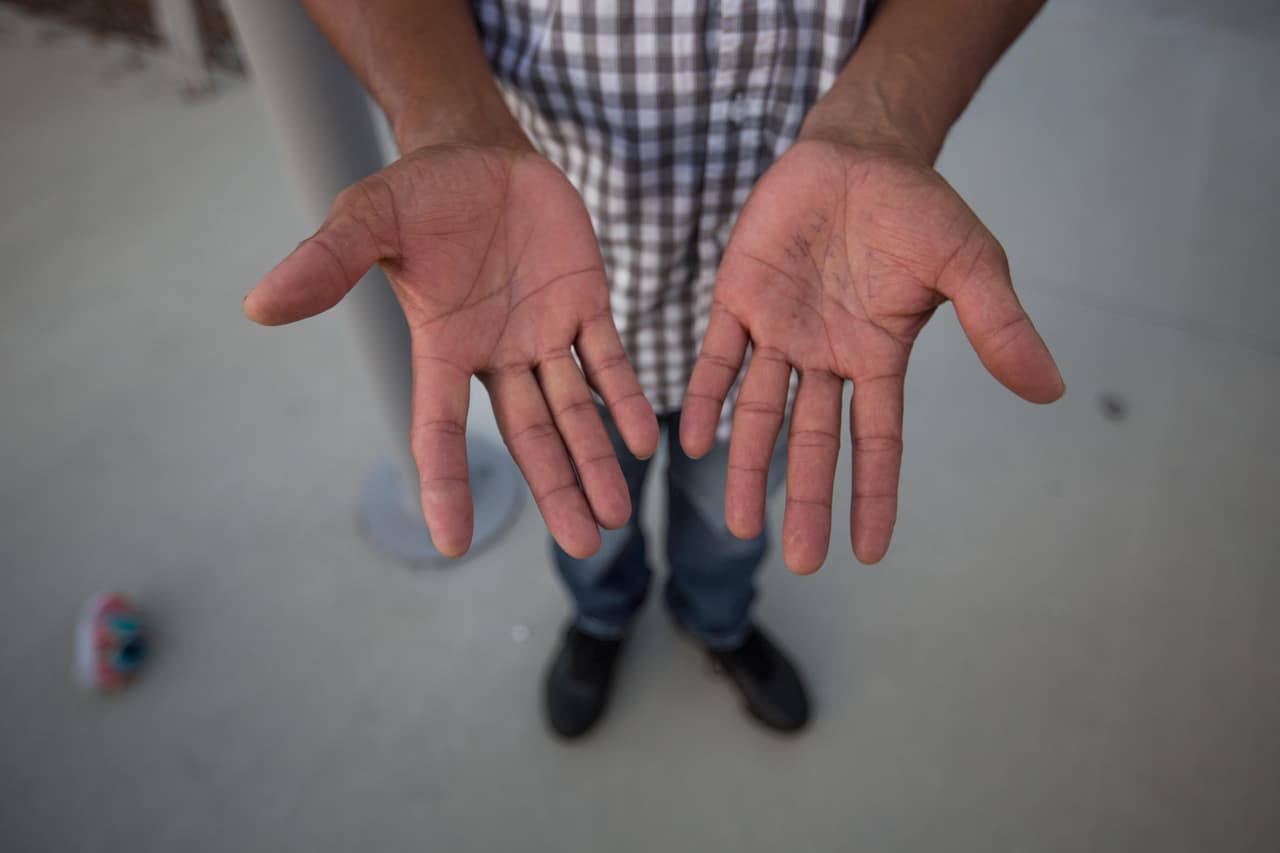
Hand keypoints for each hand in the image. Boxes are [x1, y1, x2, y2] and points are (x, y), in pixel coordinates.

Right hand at [245, 145, 658, 557]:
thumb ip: (326, 264)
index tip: (454, 542)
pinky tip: (643, 442)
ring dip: (595, 460)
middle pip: (528, 435)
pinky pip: (608, 359)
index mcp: (442, 347)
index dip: (446, 482)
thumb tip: (259, 306)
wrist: (474, 154)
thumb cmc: (416, 193)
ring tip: (617, 516)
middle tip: (585, 546)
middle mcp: (495, 353)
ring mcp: (543, 332)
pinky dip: (624, 398)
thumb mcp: (367, 219)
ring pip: (573, 409)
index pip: (440, 427)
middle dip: (556, 487)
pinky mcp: (583, 302)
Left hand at [680, 139, 1063, 571]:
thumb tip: (1050, 390)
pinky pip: (717, 359)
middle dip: (807, 500)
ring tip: (740, 525)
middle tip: (801, 562)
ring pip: (761, 413)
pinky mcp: (738, 298)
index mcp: (878, 357)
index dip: (873, 495)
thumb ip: (996, 326)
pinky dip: (704, 397)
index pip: (877, 441)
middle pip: (814, 443)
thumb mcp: (968, 264)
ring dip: (750, 466)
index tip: (868, 553)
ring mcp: (779, 331)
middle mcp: (826, 357)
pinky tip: (691, 441)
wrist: (859, 151)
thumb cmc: (916, 208)